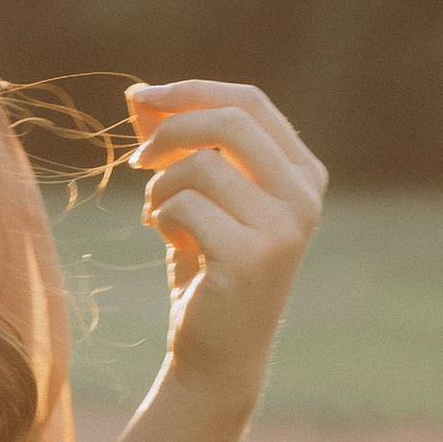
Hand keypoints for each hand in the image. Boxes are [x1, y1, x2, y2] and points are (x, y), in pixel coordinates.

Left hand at [125, 78, 326, 412]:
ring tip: (160, 215)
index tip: (142, 97)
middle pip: (229, 121)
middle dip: (170, 130)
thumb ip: (174, 143)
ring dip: (161, 186)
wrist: (218, 350)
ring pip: (201, 165)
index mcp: (302, 172)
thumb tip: (137, 94)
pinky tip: (171, 242)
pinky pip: (185, 205)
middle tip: (138, 160)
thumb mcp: (194, 194)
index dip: (191, 91)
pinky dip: (162, 217)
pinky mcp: (254, 256)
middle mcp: (305, 195)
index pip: (249, 102)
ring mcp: (285, 227)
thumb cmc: (207, 265)